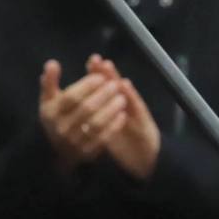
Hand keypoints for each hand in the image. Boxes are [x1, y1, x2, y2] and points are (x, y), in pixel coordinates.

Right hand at [38, 59, 128, 166]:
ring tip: (122, 98)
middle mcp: (61, 127)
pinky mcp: (86, 152)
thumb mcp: (47, 99)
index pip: (72, 96)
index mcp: (50, 112)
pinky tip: (122, 115)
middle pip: (86, 109)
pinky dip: (114, 126)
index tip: (101, 77)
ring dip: (111, 109)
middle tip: (115, 85)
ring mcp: (74, 142)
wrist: (56, 150)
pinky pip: (103, 138)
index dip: (87, 86)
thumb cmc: (55, 117)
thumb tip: (52, 63)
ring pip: (96, 123)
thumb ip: (49, 80)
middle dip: (103, 95)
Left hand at [86, 57, 161, 180]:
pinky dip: (130, 96)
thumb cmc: (122, 141)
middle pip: (114, 86)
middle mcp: (125, 106)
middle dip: (104, 72)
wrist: (144, 160)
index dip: (97, 74)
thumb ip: (93, 113)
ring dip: (115, 78)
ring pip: (123, 92)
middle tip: (96, 58)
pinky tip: (125, 85)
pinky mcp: (143, 123)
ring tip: (107, 65)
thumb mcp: (104, 128)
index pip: (104, 88)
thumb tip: (74, 100)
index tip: (90, 60)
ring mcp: (135, 113)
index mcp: (113, 107)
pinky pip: (136, 109)